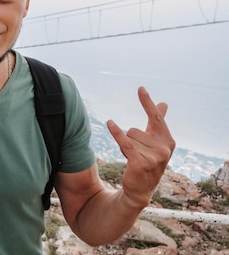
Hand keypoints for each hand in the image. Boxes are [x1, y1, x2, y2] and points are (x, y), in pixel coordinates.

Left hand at [107, 87, 174, 208]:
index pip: (155, 117)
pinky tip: (109, 123)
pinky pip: (125, 142)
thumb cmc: (147, 161)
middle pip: (134, 130)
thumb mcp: (154, 142)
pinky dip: (116, 133)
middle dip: (130, 140)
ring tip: (133, 159)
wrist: (140, 189)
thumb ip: (158, 122)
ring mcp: (154, 156)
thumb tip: (164, 103)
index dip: (147, 102)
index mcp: (167, 141)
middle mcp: (164, 148)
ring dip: (126, 147)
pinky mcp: (141, 163)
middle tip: (136, 155)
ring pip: (128, 137)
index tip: (140, 88)